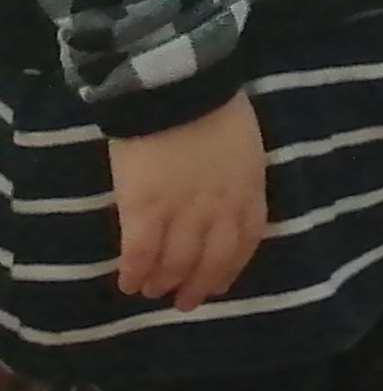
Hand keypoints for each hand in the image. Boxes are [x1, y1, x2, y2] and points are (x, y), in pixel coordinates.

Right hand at [111, 96, 267, 307]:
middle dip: (199, 285)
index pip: (246, 240)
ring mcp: (182, 211)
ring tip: (151, 291)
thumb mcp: (244, 146)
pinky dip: (133, 272)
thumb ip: (238, 178)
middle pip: (212, 259)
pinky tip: (127, 282)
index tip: (219, 283)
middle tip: (185, 302)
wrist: (178, 88)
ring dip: (163, 282)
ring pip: (175, 262)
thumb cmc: (214, 108)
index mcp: (248, 189)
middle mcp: (219, 208)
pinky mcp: (144, 208)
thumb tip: (226, 204)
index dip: (231, 267)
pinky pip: (140, 253)